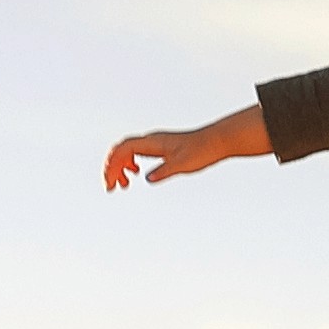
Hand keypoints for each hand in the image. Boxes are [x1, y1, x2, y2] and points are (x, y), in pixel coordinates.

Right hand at [101, 109, 262, 191]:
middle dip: (112, 168)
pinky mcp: (162, 147)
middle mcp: (151, 140)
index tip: (111, 185)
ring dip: (120, 166)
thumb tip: (149, 178)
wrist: (216, 141)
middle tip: (112, 188)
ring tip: (124, 184)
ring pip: (128, 151)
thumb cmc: (201, 151)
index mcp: (153, 143)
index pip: (123, 150)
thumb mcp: (182, 164)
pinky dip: (131, 163)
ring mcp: (156, 142)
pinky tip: (138, 173)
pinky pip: (138, 152)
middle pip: (121, 150)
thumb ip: (164, 171)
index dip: (112, 166)